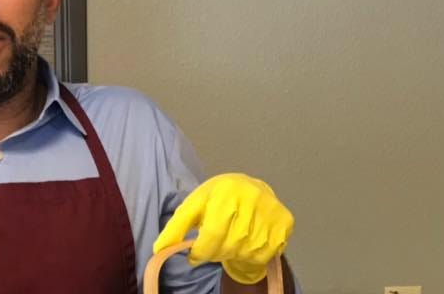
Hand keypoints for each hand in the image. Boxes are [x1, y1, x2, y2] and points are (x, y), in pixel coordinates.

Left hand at [153, 173, 293, 284]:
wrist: (251, 189)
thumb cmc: (218, 199)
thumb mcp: (194, 206)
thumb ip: (176, 227)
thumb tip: (159, 248)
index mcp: (226, 191)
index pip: (213, 233)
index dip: (202, 250)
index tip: (194, 255)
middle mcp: (252, 198)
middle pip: (230, 244)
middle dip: (217, 252)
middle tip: (213, 247)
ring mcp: (271, 210)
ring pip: (248, 251)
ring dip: (234, 253)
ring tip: (229, 241)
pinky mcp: (285, 221)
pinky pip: (266, 253)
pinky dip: (253, 254)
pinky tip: (246, 242)